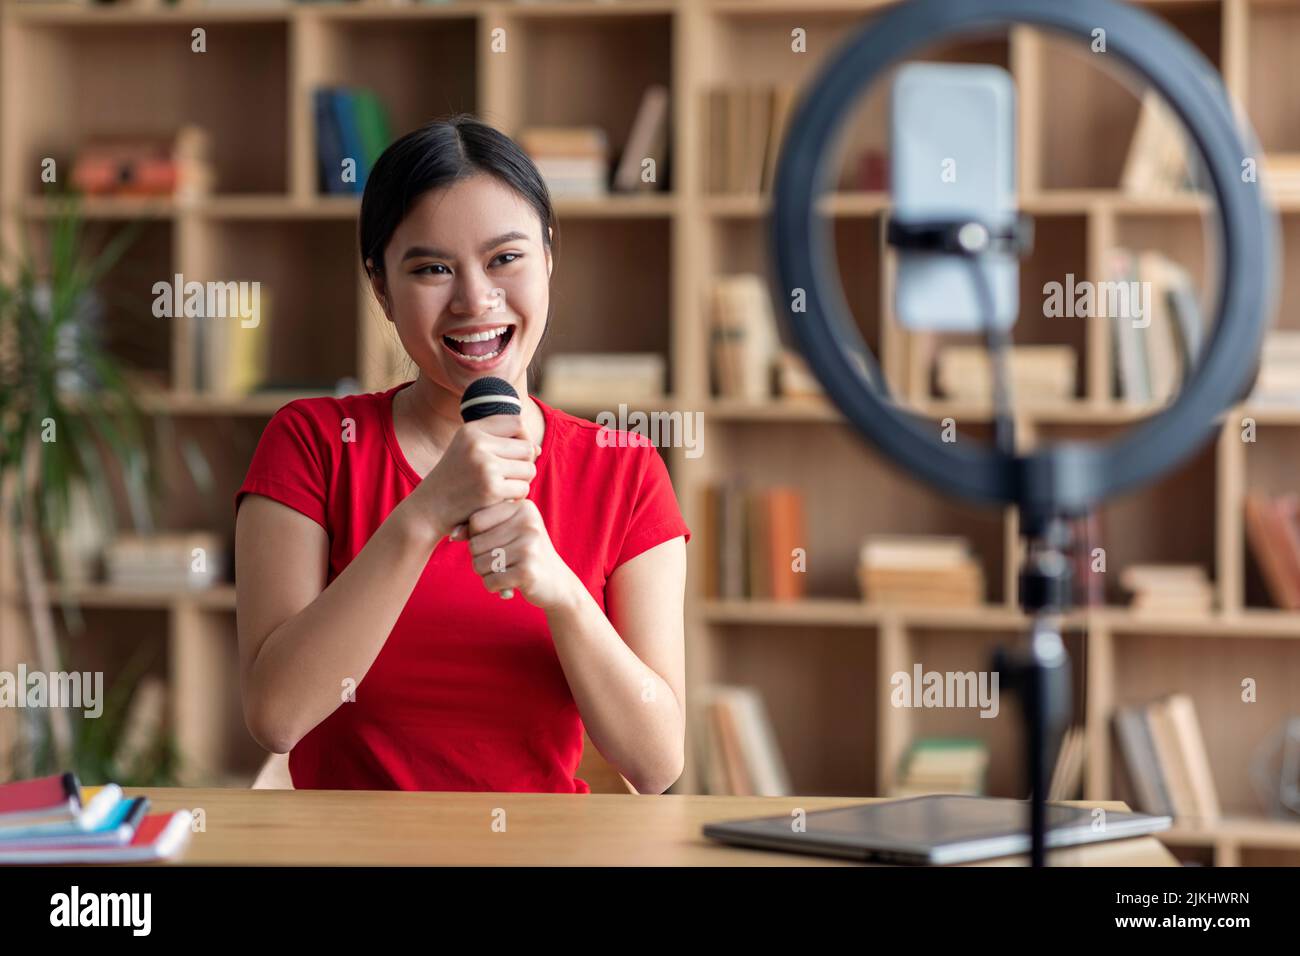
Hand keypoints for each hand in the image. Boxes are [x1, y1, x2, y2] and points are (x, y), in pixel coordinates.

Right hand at [401, 415, 538, 540]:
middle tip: (508, 476)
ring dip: (521, 482)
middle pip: (527, 447)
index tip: (514, 454)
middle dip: (524, 463)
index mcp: (471, 430)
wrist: (428, 509)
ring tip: (502, 488)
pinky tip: (499, 500)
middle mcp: (477, 443)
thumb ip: (499, 443)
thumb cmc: (453, 480)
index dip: (523, 438)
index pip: (516, 423)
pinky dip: (515, 498)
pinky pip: (523, 489)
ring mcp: (485, 466)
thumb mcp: (468, 451)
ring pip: (529, 469)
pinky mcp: (491, 489)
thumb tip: (537, 448)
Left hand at [460, 498, 581, 610]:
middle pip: (475, 543)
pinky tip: (508, 584)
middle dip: (480, 558)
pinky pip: (490, 581)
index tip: (493, 543)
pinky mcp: (528, 571)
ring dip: (486, 573)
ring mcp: (530, 547)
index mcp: (523, 507)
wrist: (557, 582)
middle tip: (500, 562)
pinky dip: (493, 586)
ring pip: (479, 563)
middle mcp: (528, 523)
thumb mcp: (507, 533)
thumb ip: (479, 528)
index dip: (476, 536)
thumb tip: (453, 535)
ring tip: (504, 571)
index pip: (476, 520)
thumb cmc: (525, 554)